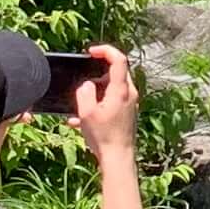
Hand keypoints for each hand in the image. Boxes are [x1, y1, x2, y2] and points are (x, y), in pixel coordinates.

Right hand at [69, 42, 139, 158]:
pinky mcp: (127, 113)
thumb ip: (84, 93)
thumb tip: (87, 85)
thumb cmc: (104, 136)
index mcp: (121, 90)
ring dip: (95, 92)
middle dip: (96, 74)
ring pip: (112, 88)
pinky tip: (80, 121)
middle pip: (115, 72)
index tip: (91, 51)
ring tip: (79, 105)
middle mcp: (129, 94)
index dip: (105, 50)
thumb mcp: (87, 113)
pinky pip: (111, 102)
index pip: (118, 59)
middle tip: (83, 82)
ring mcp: (130, 104)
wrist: (118, 158)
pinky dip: (98, 104)